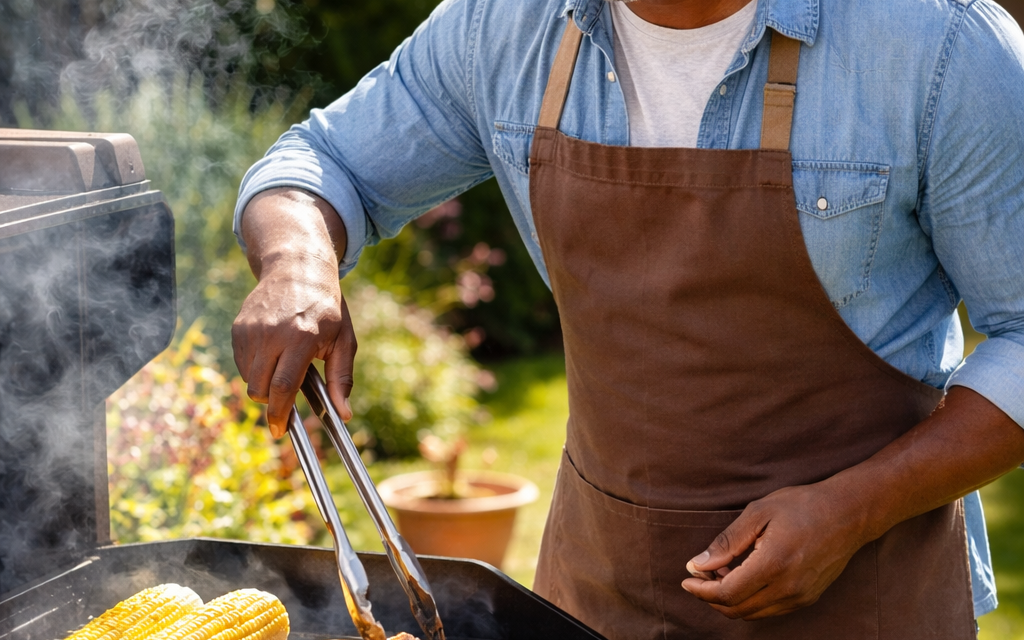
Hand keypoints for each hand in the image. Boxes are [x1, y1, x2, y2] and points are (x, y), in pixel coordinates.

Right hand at [231, 188, 353, 436]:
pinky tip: (272, 355)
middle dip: (270, 404)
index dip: (280, 413)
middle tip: (285, 404)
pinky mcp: (238, 327)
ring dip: (263, 385)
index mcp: (300, 338)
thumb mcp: (344, 339)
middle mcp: (271, 334)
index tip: (280, 430)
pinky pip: (241, 363)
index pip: (283, 386)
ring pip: (248, 378)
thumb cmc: (326, 307)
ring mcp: (251, 330)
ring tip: (283, 368)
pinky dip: (254, 369)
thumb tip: (345, 414)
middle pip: (259, 388)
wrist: (297, 268)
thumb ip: (342, 377)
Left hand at [680, 482, 866, 619]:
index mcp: (774, 565)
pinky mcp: (807, 598)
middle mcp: (789, 588)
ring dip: (729, 599)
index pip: (727, 594)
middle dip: (711, 596)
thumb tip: (697, 565)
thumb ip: (727, 542)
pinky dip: (749, 600)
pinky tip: (743, 576)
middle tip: (700, 574)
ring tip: (720, 572)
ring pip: (752, 613)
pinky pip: (769, 610)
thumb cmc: (801, 506)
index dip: (701, 590)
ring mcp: (800, 597)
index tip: (686, 579)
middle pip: (737, 609)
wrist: (849, 514)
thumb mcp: (758, 513)